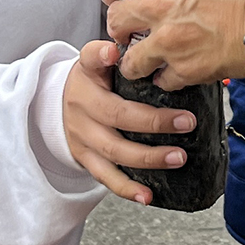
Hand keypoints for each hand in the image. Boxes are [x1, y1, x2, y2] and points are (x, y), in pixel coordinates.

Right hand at [61, 40, 195, 201]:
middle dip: (154, 122)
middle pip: (117, 116)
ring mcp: (83, 138)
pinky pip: (106, 177)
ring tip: (178, 158)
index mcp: (86, 79)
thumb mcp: (94, 61)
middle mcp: (82, 109)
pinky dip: (127, 189)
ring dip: (148, 158)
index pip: (91, 62)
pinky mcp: (85, 159)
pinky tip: (147, 196)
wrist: (57, 109)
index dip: (102, 57)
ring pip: (115, 151)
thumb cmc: (91, 82)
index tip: (114, 53)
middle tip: (188, 122)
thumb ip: (107, 52)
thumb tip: (118, 48)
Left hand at [100, 0, 244, 88]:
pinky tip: (182, 74)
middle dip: (120, 32)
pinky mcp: (185, 68)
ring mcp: (169, 39)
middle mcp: (159, 4)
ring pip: (129, 61)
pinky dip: (170, 81)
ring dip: (139, 64)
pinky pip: (161, 81)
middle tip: (134, 37)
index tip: (121, 1)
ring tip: (153, 64)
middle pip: (112, 21)